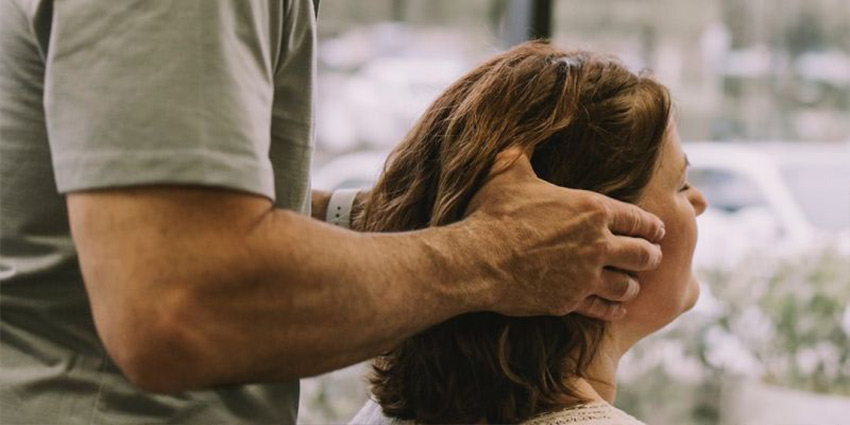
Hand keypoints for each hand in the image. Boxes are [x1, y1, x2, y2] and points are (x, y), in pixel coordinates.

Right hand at [465, 147, 664, 319]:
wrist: (476, 259)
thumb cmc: (493, 212)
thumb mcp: (507, 170)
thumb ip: (522, 148)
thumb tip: (521, 126)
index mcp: (592, 209)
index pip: (640, 219)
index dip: (652, 226)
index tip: (657, 230)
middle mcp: (597, 244)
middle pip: (645, 255)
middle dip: (650, 256)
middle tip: (650, 257)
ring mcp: (585, 276)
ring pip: (628, 286)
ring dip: (631, 285)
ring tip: (629, 284)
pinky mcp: (570, 302)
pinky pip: (604, 309)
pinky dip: (613, 310)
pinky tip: (615, 308)